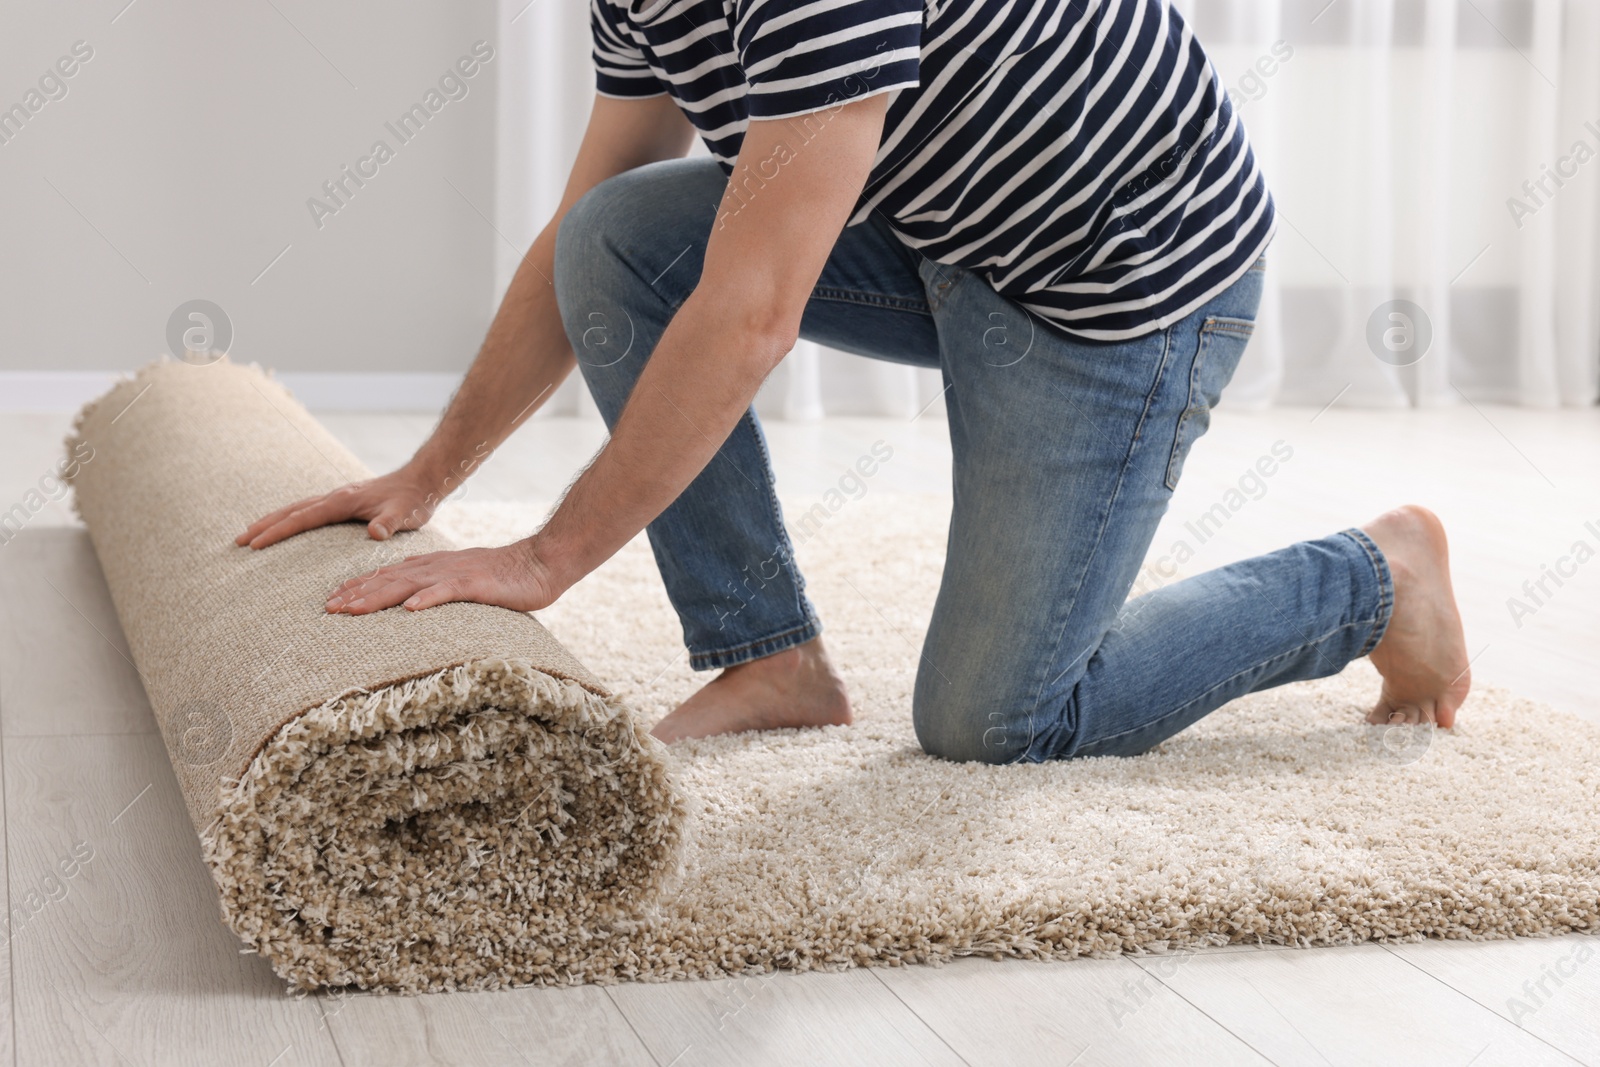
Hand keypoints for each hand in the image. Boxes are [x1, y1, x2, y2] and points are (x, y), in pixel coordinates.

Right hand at [237, 467, 445, 549]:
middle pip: (291, 511)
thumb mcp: (404, 516)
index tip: (255, 544)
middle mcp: (335, 497)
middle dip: (264, 525)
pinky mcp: (342, 502)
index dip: (278, 532)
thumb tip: (375, 532)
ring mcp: (337, 498)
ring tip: (249, 534)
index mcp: (343, 501)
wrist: (422, 481)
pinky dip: (289, 518)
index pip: (302, 518)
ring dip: (272, 520)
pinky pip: (307, 510)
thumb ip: (389, 524)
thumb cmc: (413, 502)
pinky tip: (283, 526)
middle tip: (238, 541)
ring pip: (296, 508)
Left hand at [324, 539, 562, 614]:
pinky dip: (427, 598)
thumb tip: (409, 592)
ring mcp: (455, 574)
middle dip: (356, 593)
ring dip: (378, 597)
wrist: (541, 562)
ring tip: (352, 610)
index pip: (387, 575)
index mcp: (432, 566)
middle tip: (328, 609)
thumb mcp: (463, 577)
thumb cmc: (505, 576)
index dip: (359, 587)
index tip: (333, 601)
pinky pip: (447, 591)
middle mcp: (437, 567)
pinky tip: (409, 609)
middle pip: (388, 579)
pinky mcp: (476, 583)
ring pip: (408, 585)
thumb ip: (435, 581)